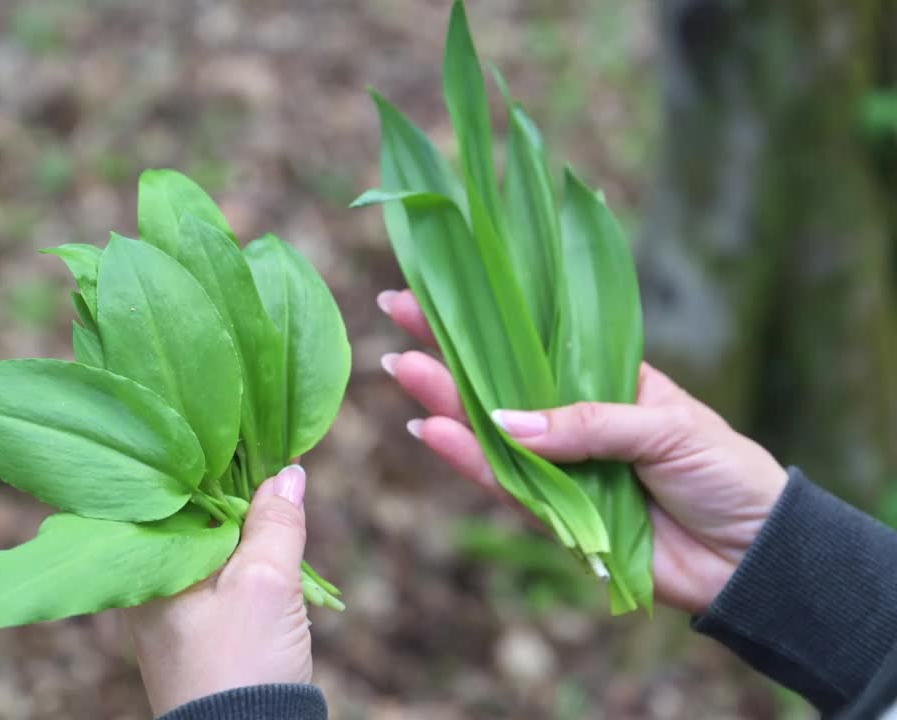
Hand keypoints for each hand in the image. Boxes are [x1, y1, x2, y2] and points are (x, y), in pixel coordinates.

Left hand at [125, 465, 313, 715]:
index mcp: (145, 564)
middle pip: (190, 515)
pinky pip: (220, 576)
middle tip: (269, 463)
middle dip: (230, 492)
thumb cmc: (241, 666)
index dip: (206, 460)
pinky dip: (245, 560)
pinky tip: (272, 551)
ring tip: (278, 502)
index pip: (168, 491)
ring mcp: (172, 608)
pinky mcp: (199, 631)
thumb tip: (289, 472)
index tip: (242, 432)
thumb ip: (274, 524)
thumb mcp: (264, 582)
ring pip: (210, 546)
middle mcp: (148, 582)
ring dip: (243, 527)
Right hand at [378, 289, 788, 614]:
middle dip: (448, 348)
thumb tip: (506, 420)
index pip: (537, 340)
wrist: (751, 555)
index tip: (440, 283)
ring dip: (446, 401)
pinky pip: (504, 483)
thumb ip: (585, 423)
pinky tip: (433, 432)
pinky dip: (469, 460)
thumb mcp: (665, 428)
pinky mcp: (554, 514)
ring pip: (491, 429)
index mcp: (605, 379)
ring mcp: (560, 465)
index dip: (490, 314)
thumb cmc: (723, 472)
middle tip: (394, 315)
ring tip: (403, 370)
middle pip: (499, 379)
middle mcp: (573, 418)